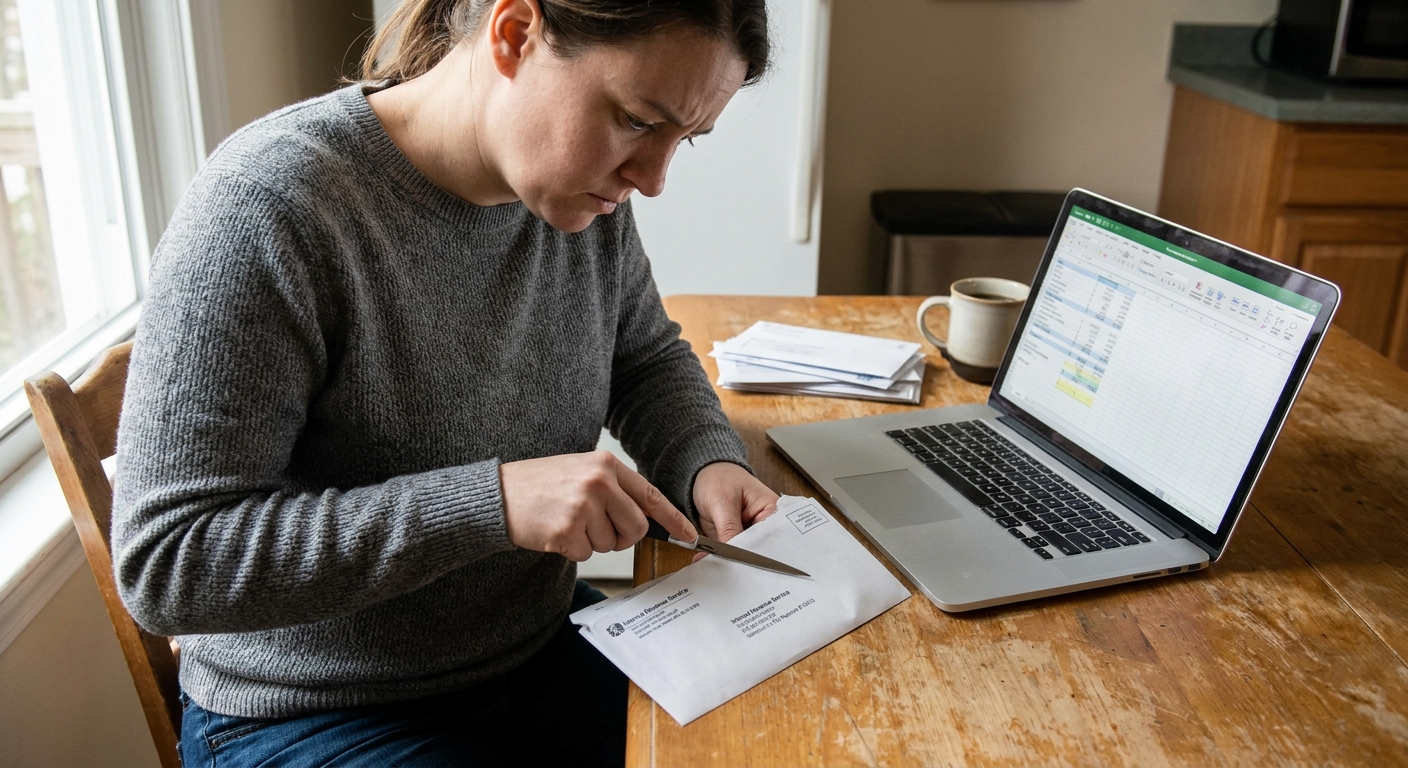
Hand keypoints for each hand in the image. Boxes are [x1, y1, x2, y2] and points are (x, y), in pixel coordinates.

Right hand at [500, 451, 696, 561]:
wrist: (499, 494)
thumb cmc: (540, 485)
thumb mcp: (582, 471)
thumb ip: (614, 489)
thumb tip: (646, 517)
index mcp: (605, 465)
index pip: (650, 495)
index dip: (673, 518)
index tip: (689, 534)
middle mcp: (598, 483)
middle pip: (636, 527)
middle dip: (622, 537)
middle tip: (597, 529)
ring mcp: (583, 506)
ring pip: (610, 544)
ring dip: (591, 542)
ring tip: (567, 521)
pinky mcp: (567, 530)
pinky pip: (586, 553)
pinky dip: (572, 549)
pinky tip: (555, 531)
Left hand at [690, 462, 779, 562]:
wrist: (702, 476)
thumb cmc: (719, 478)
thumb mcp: (723, 502)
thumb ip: (729, 529)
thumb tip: (733, 555)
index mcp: (772, 510)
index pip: (769, 538)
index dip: (757, 554)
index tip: (743, 566)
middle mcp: (764, 524)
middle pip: (758, 550)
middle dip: (741, 561)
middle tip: (726, 570)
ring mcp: (749, 533)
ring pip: (743, 555)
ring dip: (728, 561)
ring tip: (714, 565)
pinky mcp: (735, 538)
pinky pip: (729, 553)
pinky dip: (719, 557)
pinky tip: (706, 560)